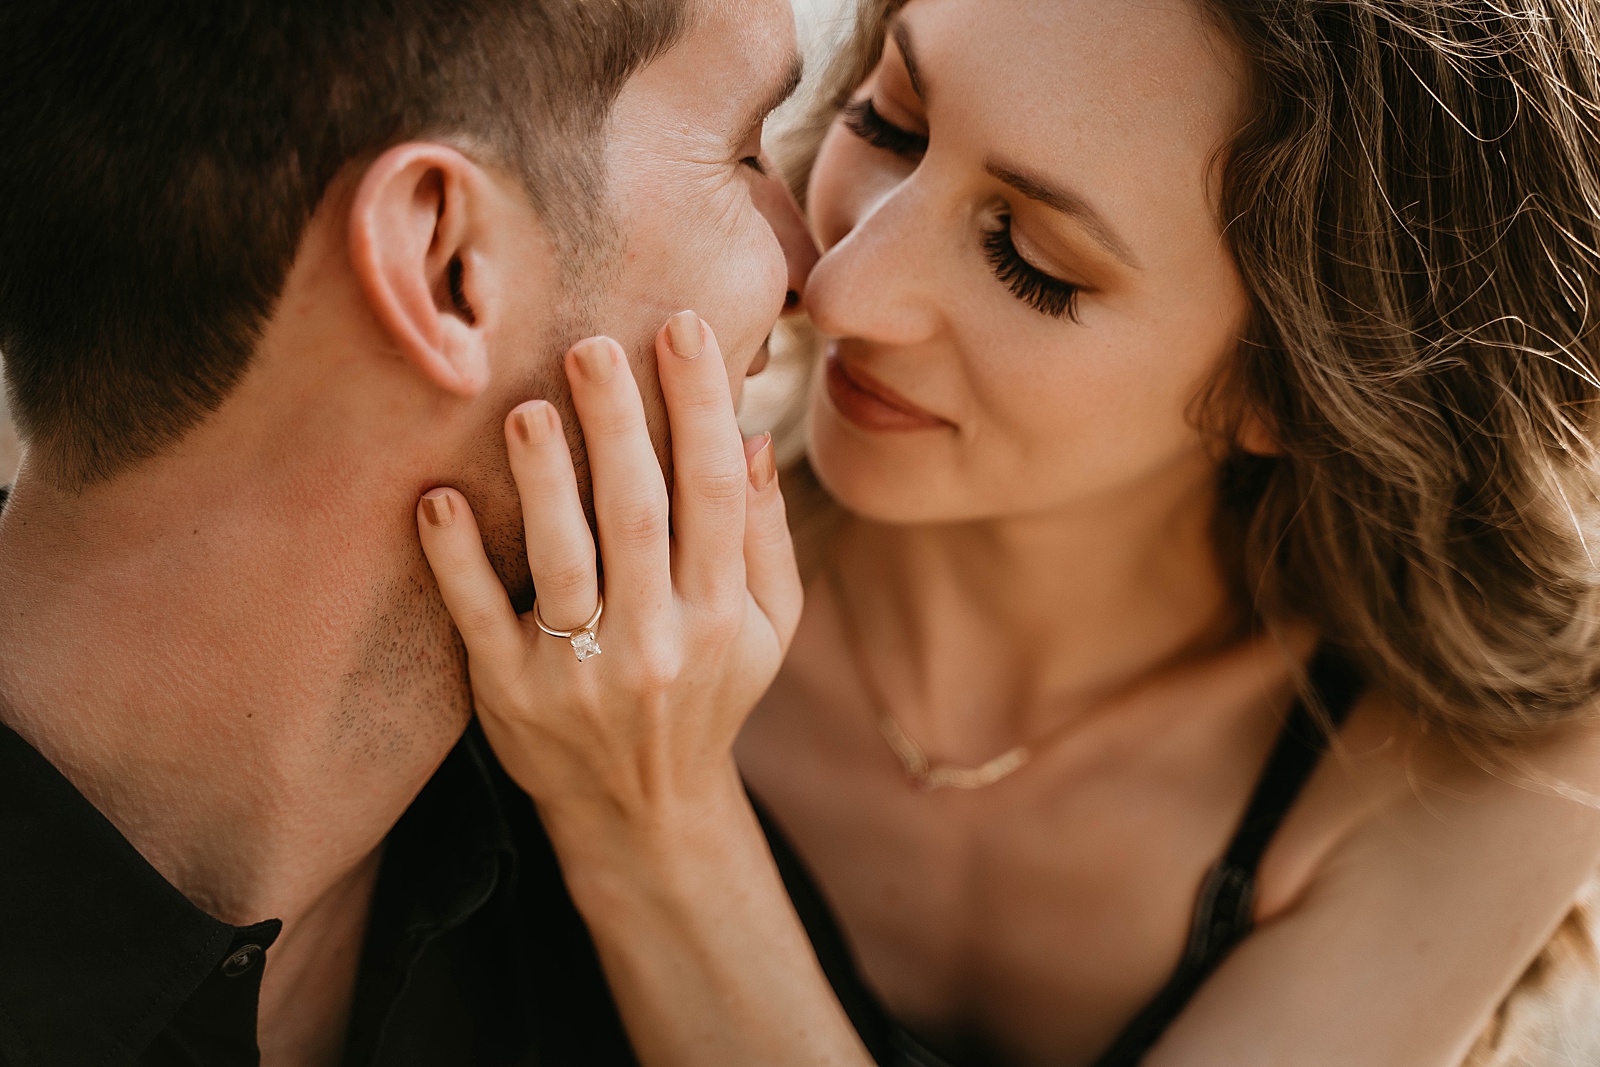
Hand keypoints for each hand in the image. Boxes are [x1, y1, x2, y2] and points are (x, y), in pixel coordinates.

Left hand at [414, 312, 801, 855]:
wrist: (642, 813)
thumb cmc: (708, 695)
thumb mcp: (767, 630)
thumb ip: (762, 537)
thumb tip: (746, 438)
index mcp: (720, 614)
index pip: (714, 493)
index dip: (701, 406)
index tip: (683, 328)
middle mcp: (656, 642)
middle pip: (637, 514)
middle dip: (618, 424)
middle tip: (592, 345)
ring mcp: (579, 673)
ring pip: (562, 562)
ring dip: (543, 482)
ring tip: (526, 406)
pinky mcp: (509, 696)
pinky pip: (479, 620)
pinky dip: (456, 561)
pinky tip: (437, 500)